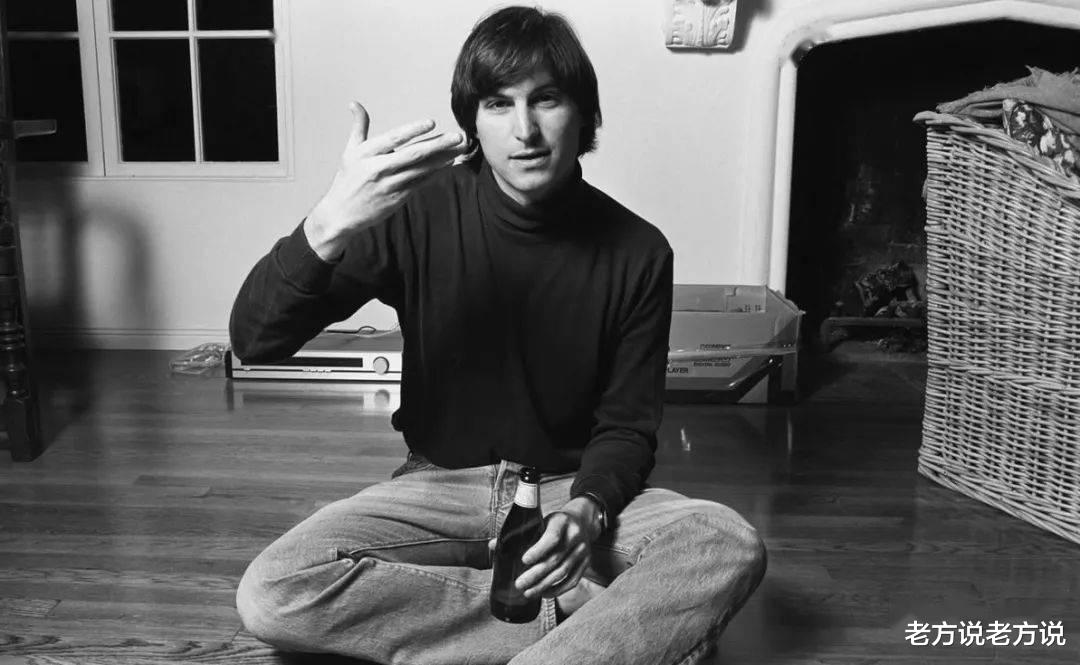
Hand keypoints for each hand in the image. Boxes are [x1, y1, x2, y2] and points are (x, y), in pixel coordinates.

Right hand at [304, 102, 469, 260]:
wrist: (341, 214)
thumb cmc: (347, 180)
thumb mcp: (350, 151)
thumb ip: (359, 126)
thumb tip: (355, 104)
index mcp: (367, 153)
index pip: (393, 138)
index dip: (413, 130)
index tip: (431, 122)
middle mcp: (379, 168)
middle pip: (413, 154)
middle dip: (438, 145)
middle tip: (458, 136)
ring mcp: (390, 185)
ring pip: (421, 169)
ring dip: (443, 159)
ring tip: (460, 148)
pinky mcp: (398, 198)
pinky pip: (421, 183)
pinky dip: (436, 173)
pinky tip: (449, 164)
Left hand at [488, 497, 601, 598]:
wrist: (581, 522)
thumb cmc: (553, 523)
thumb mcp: (540, 521)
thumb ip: (518, 533)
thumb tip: (492, 546)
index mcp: (561, 522)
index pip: (552, 537)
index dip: (538, 550)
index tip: (524, 560)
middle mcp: (575, 536)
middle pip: (556, 559)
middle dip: (536, 574)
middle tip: (519, 584)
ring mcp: (583, 550)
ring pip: (563, 572)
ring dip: (544, 585)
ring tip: (528, 592)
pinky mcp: (586, 563)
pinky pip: (573, 580)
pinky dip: (558, 590)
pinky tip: (544, 594)